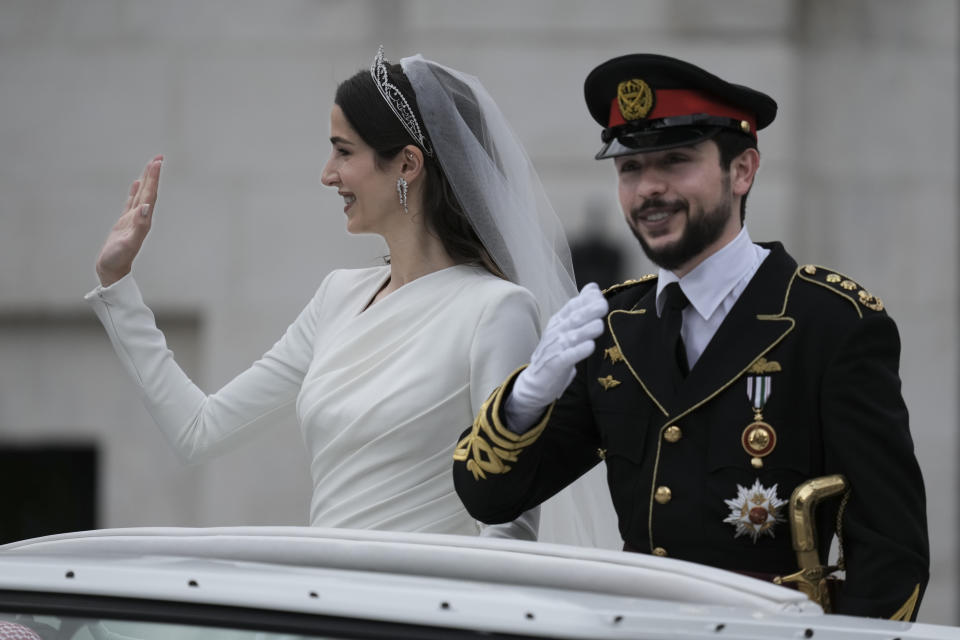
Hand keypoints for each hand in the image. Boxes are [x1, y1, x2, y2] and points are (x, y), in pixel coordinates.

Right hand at [95, 155, 162, 286]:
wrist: (112, 270)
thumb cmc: (119, 258)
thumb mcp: (129, 242)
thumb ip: (139, 226)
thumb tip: (145, 207)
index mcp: (143, 220)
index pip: (150, 194)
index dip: (154, 178)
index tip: (157, 162)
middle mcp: (141, 217)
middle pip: (148, 191)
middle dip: (153, 175)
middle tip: (158, 157)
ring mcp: (133, 219)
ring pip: (141, 195)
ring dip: (146, 180)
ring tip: (150, 166)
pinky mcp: (124, 222)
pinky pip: (131, 202)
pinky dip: (134, 191)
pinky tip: (136, 184)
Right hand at [507, 283, 608, 430]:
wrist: (535, 381)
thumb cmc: (555, 352)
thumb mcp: (566, 329)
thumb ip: (579, 310)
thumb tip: (593, 288)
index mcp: (558, 322)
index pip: (571, 307)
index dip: (585, 300)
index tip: (598, 294)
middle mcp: (556, 333)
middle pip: (573, 319)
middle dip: (588, 311)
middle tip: (603, 305)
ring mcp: (554, 348)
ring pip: (571, 337)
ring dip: (585, 331)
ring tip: (599, 325)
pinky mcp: (555, 365)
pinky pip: (567, 357)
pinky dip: (578, 351)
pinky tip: (589, 347)